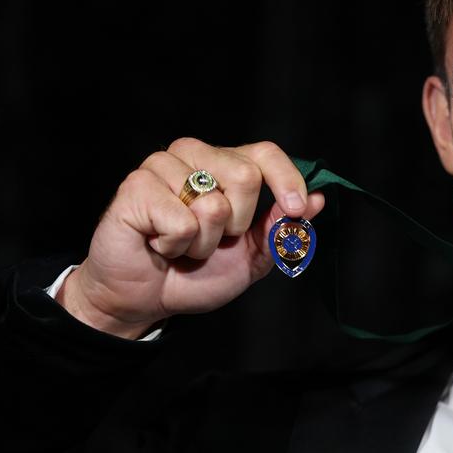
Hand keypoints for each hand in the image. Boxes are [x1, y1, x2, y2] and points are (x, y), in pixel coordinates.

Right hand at [58, 138, 325, 338]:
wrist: (145, 299)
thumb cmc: (196, 273)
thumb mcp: (252, 257)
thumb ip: (282, 229)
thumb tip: (318, 200)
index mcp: (225, 164)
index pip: (264, 153)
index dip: (286, 180)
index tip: (296, 210)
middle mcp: (194, 155)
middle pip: (245, 176)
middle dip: (237, 225)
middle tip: (212, 241)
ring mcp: (162, 167)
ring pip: (212, 203)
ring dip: (202, 242)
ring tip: (181, 244)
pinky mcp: (135, 186)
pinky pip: (180, 222)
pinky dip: (174, 245)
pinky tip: (158, 243)